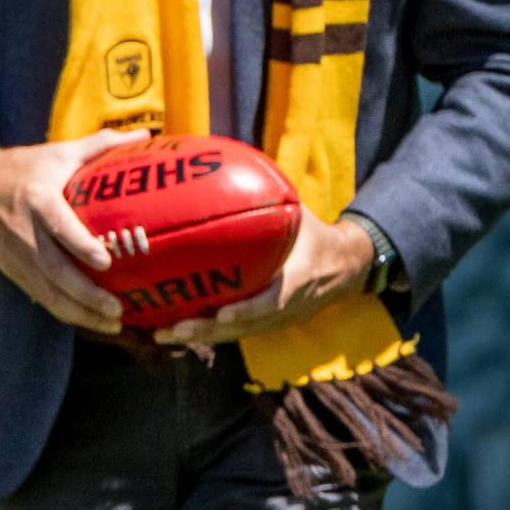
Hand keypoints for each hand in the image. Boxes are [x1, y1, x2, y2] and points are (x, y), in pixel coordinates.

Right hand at [0, 132, 140, 333]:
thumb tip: (147, 135)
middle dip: (86, 295)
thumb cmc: (25, 167)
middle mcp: (24, 232)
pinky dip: (65, 311)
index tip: (106, 261)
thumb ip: (102, 144)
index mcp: (38, 200)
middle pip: (54, 271)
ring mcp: (15, 255)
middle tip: (118, 309)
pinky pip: (39, 295)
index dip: (81, 246)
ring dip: (78, 312)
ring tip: (111, 323)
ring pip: (46, 291)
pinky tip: (90, 320)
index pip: (59, 227)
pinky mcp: (12, 269)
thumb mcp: (60, 151)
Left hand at [158, 208, 379, 354]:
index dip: (247, 310)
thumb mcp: (299, 215)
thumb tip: (235, 172)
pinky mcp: (270, 325)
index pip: (273, 300)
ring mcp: (279, 320)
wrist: (347, 267)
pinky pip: (237, 332)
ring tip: (161, 334)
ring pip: (237, 334)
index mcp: (300, 278)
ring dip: (200, 337)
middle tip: (170, 329)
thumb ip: (272, 203)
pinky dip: (208, 333)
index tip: (220, 314)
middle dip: (207, 331)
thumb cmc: (316, 235)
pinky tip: (174, 328)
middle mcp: (289, 306)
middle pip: (244, 327)